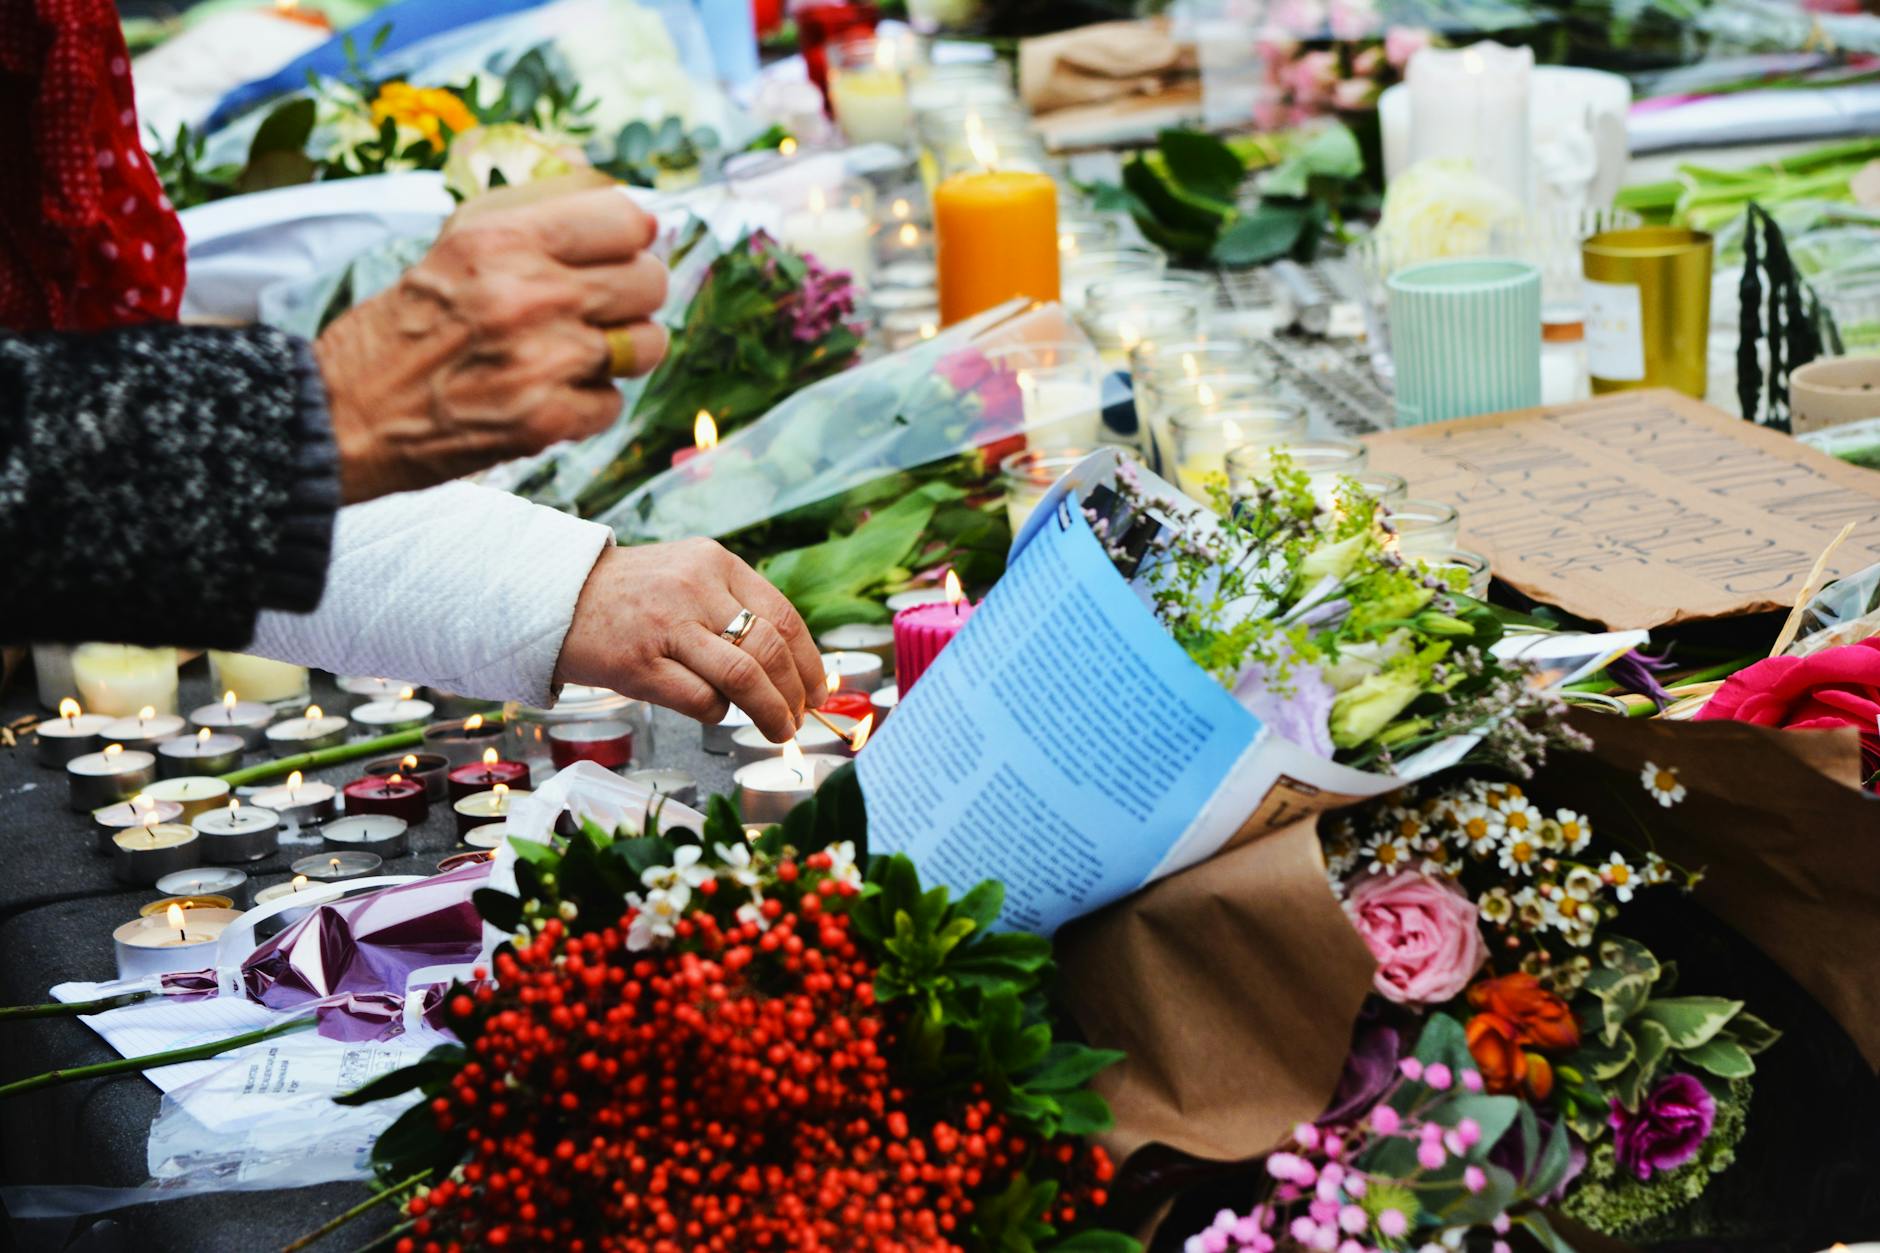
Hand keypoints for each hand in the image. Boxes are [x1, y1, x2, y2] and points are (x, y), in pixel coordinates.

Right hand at [314, 187, 670, 502]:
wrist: (347, 412)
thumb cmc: (408, 324)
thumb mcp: (458, 242)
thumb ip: (535, 212)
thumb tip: (615, 193)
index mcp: (504, 240)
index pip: (627, 219)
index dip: (631, 236)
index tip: (620, 250)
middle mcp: (529, 294)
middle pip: (649, 281)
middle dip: (629, 295)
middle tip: (594, 308)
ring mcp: (542, 361)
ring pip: (646, 344)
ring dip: (619, 351)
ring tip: (574, 353)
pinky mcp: (545, 420)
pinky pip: (614, 402)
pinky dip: (587, 404)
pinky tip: (546, 394)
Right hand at [555, 541, 827, 742]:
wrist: (556, 597)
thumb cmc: (632, 595)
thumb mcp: (688, 575)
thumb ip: (733, 604)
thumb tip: (790, 663)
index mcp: (715, 563)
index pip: (784, 616)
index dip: (810, 662)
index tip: (818, 690)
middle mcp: (695, 588)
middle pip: (771, 649)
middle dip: (795, 693)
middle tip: (800, 718)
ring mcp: (667, 625)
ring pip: (745, 677)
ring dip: (772, 712)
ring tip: (780, 730)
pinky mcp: (640, 664)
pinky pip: (702, 699)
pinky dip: (718, 713)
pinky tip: (714, 710)